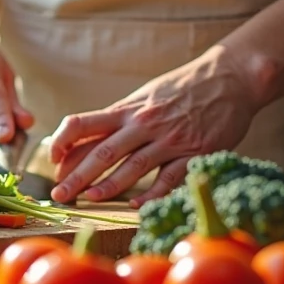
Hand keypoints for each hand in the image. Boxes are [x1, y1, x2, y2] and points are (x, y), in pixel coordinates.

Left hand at [48, 46, 261, 207]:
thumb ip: (119, 118)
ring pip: (132, 166)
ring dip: (108, 186)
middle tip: (58, 194)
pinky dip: (152, 194)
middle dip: (76, 176)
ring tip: (88, 199)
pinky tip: (136, 206)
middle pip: (102, 152)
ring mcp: (169, 139)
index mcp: (128, 110)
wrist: (231, 77)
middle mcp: (144, 124)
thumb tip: (86, 139)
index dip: (63, 142)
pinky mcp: (194, 153)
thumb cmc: (182, 89)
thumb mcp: (145, 96)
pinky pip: (169, 178)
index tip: (52, 160)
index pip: (84, 124)